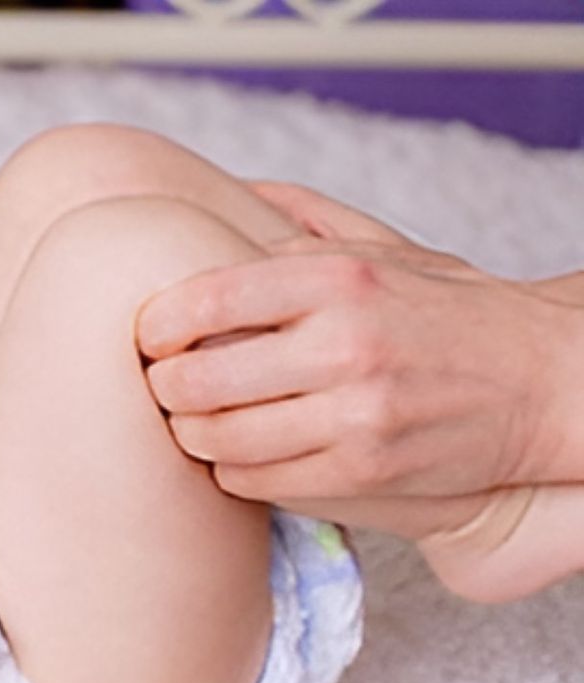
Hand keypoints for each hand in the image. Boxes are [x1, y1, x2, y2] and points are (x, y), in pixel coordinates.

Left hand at [137, 182, 581, 499]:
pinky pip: (256, 481)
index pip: (203, 301)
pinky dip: (232, 472)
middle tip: (163, 388)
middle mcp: (343, 343)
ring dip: (191, 436)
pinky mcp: (365, 469)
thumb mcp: (384, 249)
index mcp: (337, 278)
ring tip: (195, 424)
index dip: (155, 326)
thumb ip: (303, 222)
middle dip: (162, 389)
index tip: (149, 336)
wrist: (547, 378)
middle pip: (196, 380)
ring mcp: (355, 412)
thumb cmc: (450, 312)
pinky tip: (239, 455)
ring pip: (218, 439)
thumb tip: (231, 190)